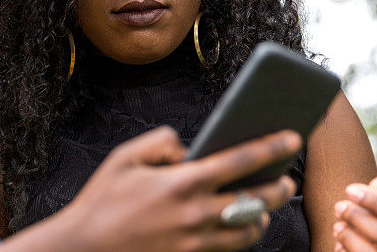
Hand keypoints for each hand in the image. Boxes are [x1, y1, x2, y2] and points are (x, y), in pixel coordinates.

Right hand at [59, 126, 301, 251]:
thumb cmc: (102, 199)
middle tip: (288, 180)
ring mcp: (194, 242)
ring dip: (263, 217)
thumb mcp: (125, 156)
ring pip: (247, 231)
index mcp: (183, 182)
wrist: (82, 249)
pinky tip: (241, 226)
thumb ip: (162, 142)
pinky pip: (227, 250)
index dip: (271, 147)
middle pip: (256, 200)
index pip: (240, 160)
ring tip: (267, 206)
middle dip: (279, 188)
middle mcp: (195, 214)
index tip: (293, 136)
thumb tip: (188, 150)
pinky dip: (240, 237)